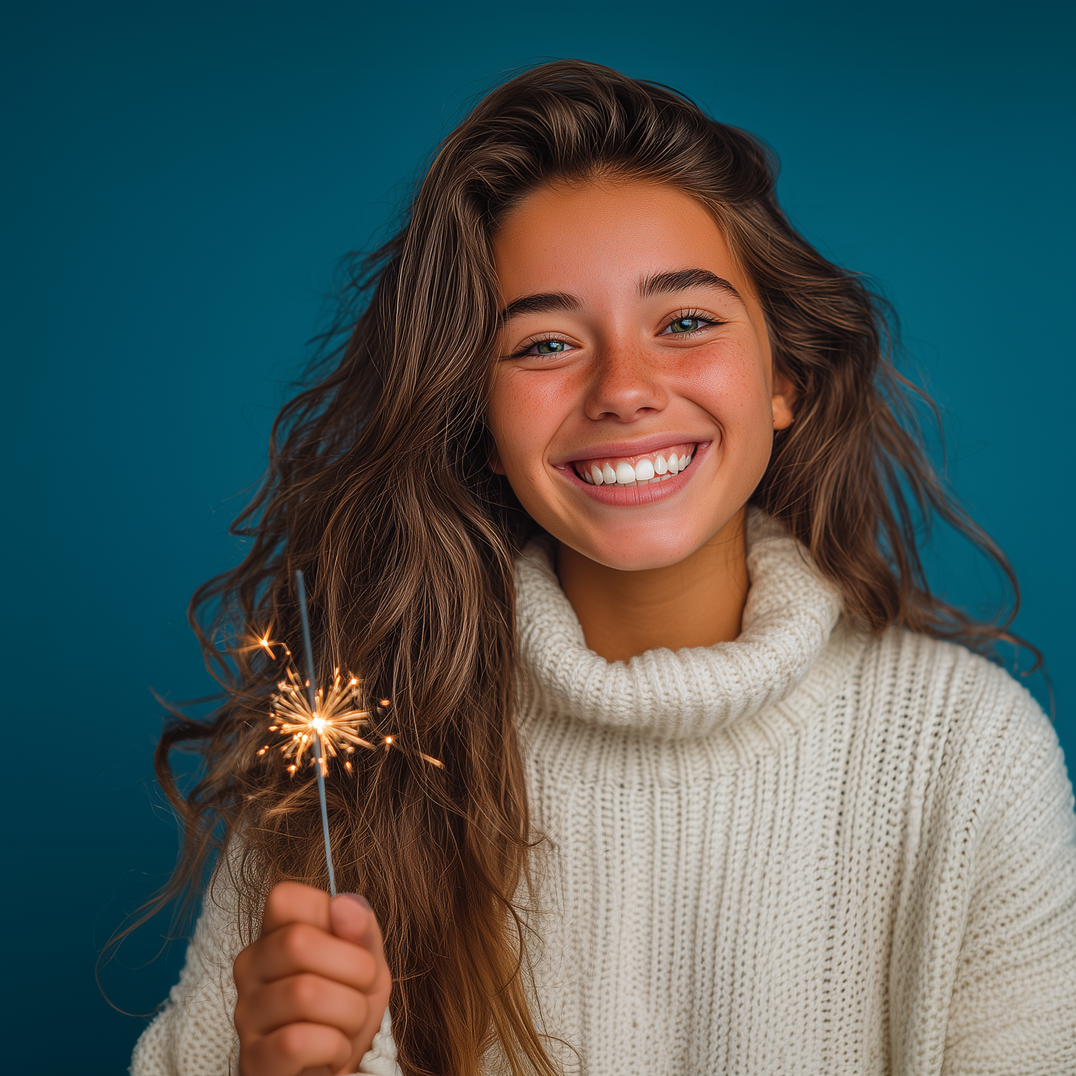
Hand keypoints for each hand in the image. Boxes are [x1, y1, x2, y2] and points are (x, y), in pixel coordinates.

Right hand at [233, 881, 391, 1075]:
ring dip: (349, 1013)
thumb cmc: (347, 1008)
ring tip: (347, 1026)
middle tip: (359, 993)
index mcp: (273, 935)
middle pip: (297, 942)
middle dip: (353, 970)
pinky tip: (333, 1052)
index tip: (347, 945)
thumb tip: (342, 905)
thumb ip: (361, 929)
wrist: (341, 1073)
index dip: (329, 917)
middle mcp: (249, 969)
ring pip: (303, 993)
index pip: (283, 898)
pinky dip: (334, 1047)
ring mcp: (246, 1015)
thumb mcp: (367, 962)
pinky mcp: (253, 1060)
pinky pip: (297, 1041)